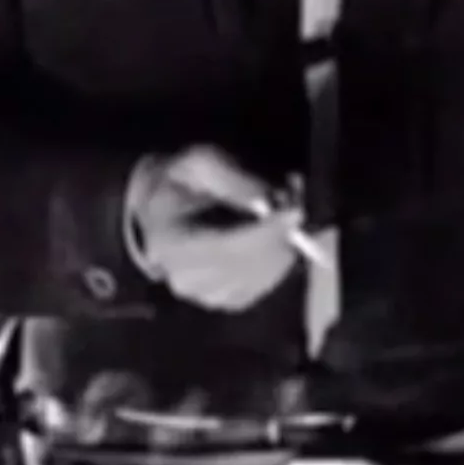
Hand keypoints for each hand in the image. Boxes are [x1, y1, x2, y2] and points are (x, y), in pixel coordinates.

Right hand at [129, 146, 301, 311]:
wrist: (167, 209)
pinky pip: (267, 284)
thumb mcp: (200, 163)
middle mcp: (184, 279)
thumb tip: (269, 200)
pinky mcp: (228, 301)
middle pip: (248, 266)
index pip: (224, 247)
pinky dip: (281, 258)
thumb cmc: (184, 182)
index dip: (264, 233)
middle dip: (280, 235)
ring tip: (286, 210)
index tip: (296, 212)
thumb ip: (232, 178)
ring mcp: (206, 296)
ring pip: (263, 276)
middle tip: (296, 202)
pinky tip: (278, 234)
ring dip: (284, 244)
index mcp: (169, 244)